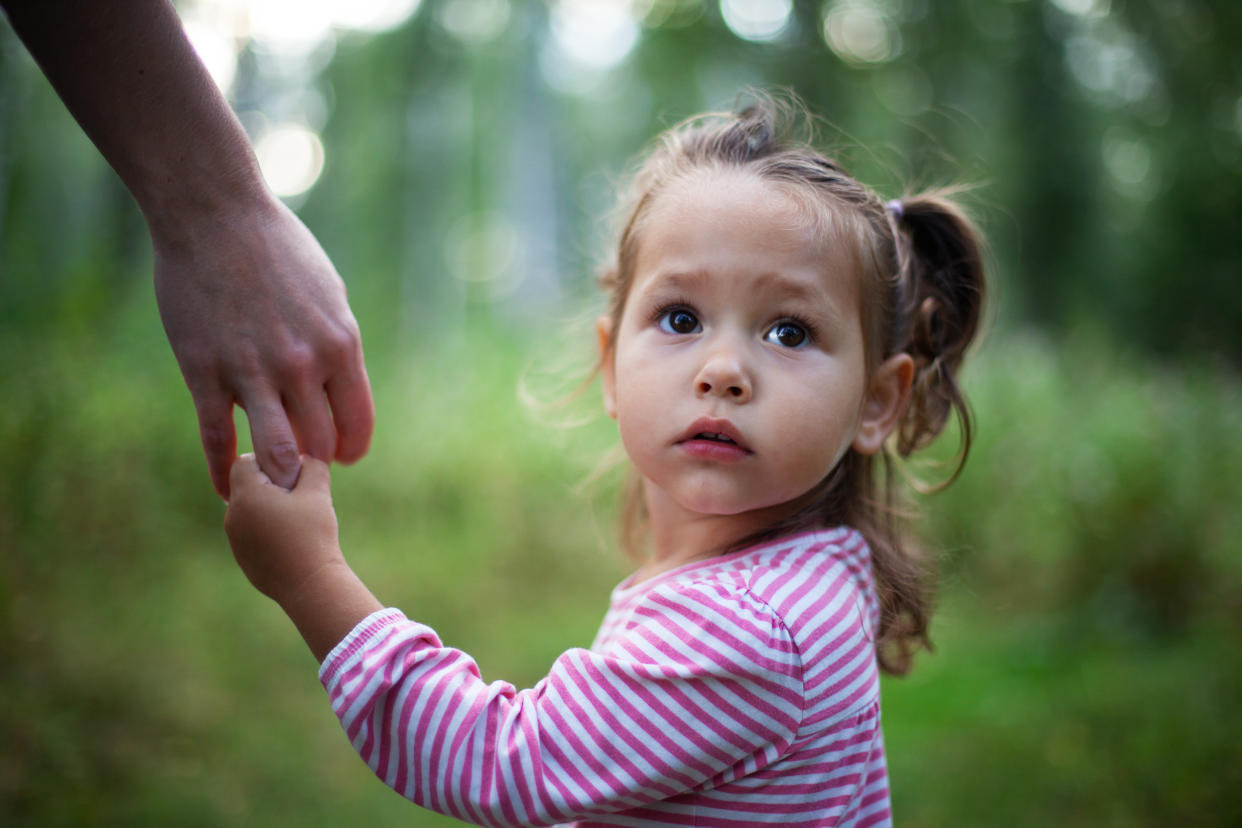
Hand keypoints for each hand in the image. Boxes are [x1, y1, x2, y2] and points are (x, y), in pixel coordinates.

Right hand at [152, 196, 373, 496]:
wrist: (215, 214)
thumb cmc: (278, 250)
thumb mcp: (329, 295)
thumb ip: (336, 346)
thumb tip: (338, 390)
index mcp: (340, 346)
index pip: (356, 425)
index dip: (349, 449)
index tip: (340, 455)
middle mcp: (303, 365)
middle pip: (319, 446)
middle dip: (313, 461)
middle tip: (301, 462)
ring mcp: (253, 372)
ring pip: (275, 453)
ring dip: (277, 473)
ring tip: (272, 478)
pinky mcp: (205, 373)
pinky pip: (217, 439)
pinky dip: (224, 471)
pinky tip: (227, 487)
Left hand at [224, 453, 341, 605]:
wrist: (310, 585)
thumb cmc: (313, 535)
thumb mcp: (318, 492)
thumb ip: (312, 465)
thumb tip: (305, 458)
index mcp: (246, 495)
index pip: (245, 461)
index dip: (269, 461)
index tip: (292, 476)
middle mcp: (233, 515)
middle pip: (245, 485)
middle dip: (269, 484)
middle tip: (298, 497)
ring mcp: (235, 539)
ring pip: (248, 509)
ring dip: (268, 507)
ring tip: (297, 521)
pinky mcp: (243, 557)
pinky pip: (251, 532)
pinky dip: (267, 529)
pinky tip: (291, 540)